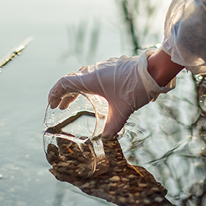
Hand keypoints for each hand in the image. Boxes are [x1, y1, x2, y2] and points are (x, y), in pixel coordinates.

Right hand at [48, 49, 175, 137]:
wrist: (154, 70)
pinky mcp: (111, 66)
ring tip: (73, 101)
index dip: (54, 93)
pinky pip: (92, 75)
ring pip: (82, 77)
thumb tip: (106, 139)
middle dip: (63, 94)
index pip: (64, 83)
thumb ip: (113, 126)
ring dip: (75, 89)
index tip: (51, 104)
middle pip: (71, 81)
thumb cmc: (136, 88)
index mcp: (90, 79)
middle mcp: (93, 71)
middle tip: (60, 106)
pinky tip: (94, 94)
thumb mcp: (123, 111)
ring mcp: (102, 67)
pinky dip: (86, 85)